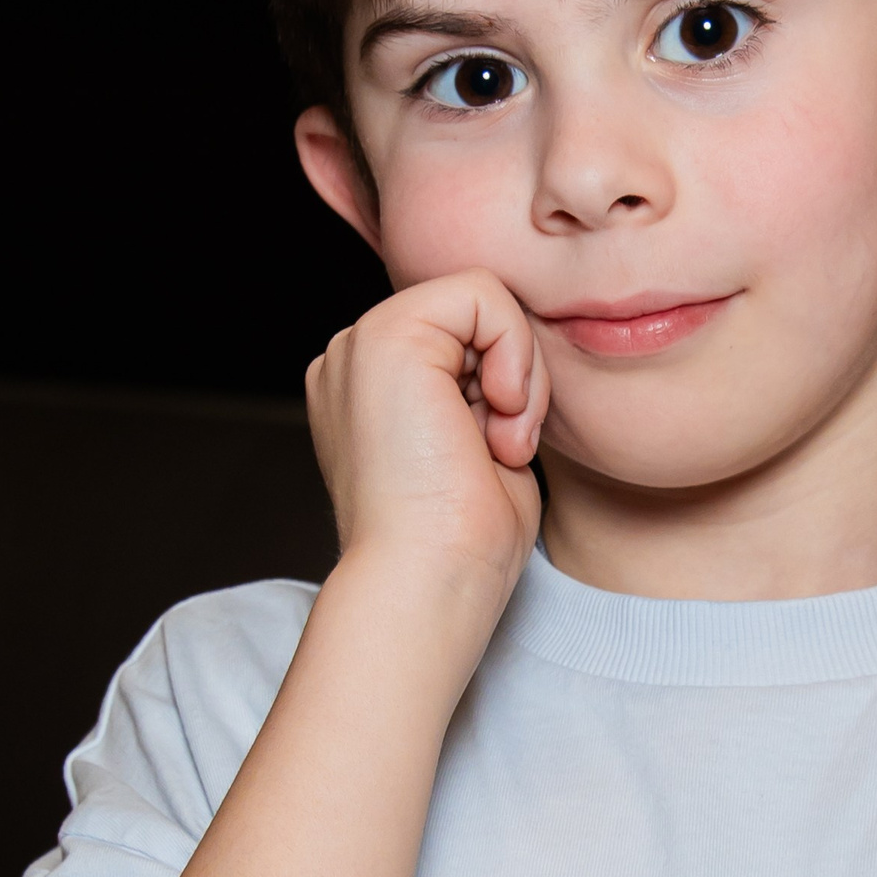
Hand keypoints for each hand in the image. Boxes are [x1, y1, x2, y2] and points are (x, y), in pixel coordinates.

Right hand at [306, 270, 549, 617]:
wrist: (429, 584)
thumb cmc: (463, 547)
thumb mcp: (484, 449)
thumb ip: (488, 394)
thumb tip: (521, 358)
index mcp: (373, 393)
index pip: (467, 340)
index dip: (506, 387)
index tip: (502, 453)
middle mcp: (355, 363)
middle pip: (476, 315)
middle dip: (517, 377)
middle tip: (504, 450)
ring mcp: (361, 345)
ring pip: (483, 299)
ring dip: (520, 373)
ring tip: (498, 444)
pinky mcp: (385, 335)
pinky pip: (483, 293)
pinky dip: (514, 350)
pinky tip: (498, 416)